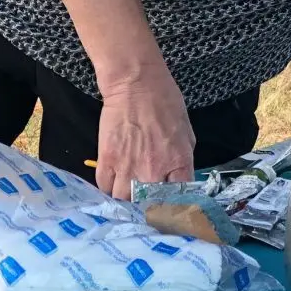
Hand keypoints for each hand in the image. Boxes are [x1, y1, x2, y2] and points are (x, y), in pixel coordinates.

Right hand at [95, 71, 195, 199]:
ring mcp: (128, 168)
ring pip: (124, 200)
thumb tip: (178, 179)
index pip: (178, 199)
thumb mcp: (187, 132)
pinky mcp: (106, 160)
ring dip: (125, 198)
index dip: (173, 204)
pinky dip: (108, 187)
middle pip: (148, 205)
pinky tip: (114, 180)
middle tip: (145, 200)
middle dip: (148, 205)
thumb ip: (183, 160)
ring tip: (128, 192)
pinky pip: (104, 186)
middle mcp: (153, 171)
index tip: (169, 205)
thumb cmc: (166, 103)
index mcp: (178, 163)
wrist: (137, 85)